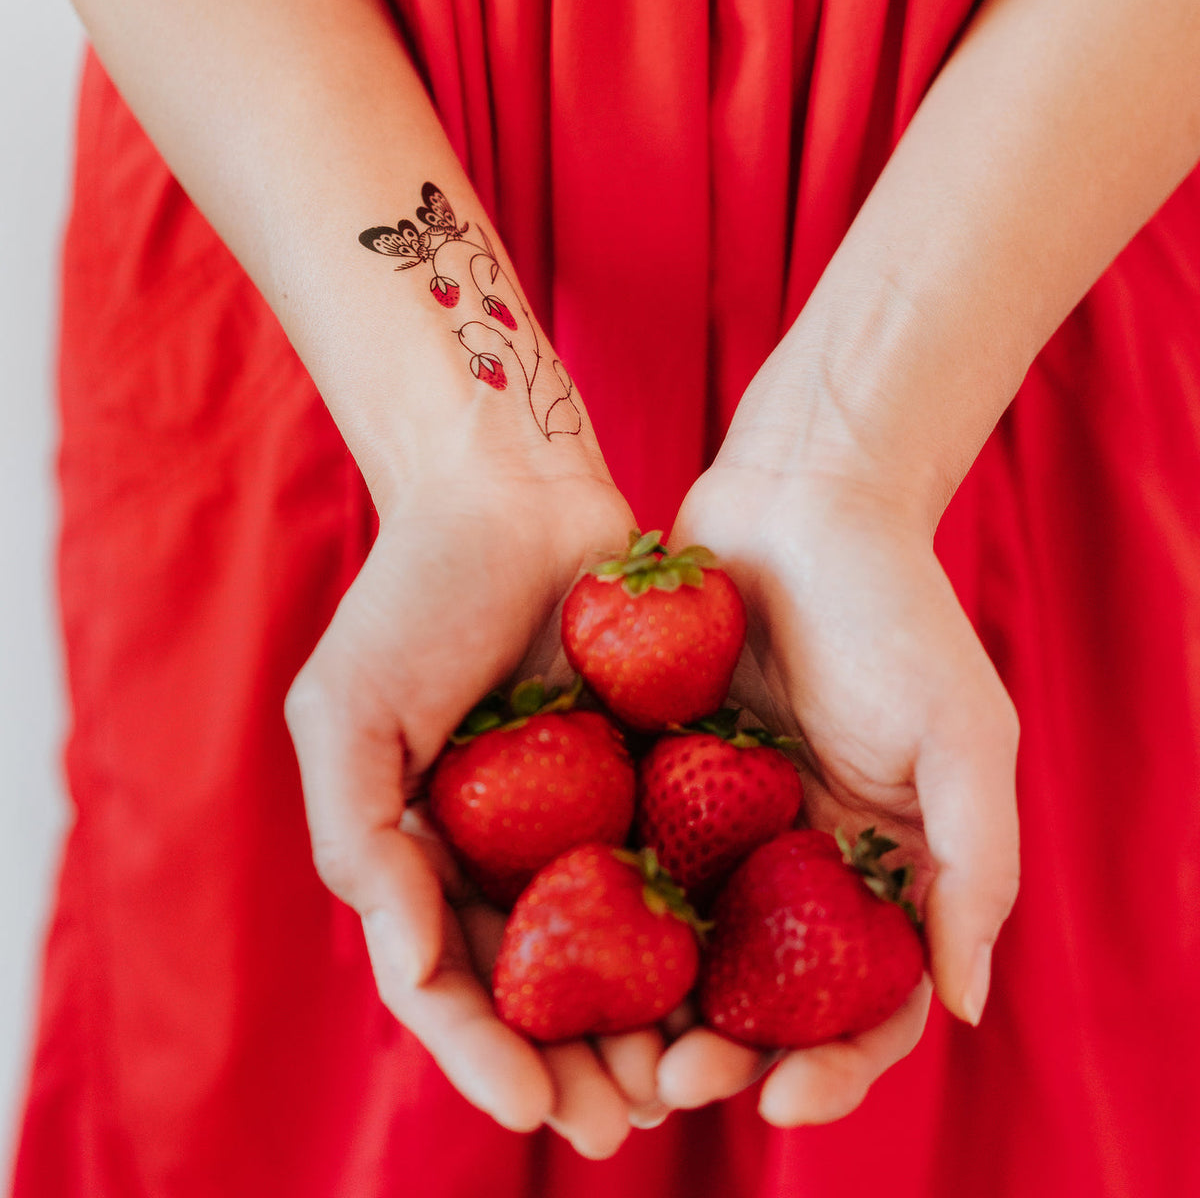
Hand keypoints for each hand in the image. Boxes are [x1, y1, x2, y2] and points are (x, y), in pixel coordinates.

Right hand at [284, 454, 659, 1157]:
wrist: (513, 496)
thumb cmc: (413, 596)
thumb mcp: (346, 715)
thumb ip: (361, 841)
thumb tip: (408, 970)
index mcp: (430, 853)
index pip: (450, 981)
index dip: (485, 1054)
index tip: (532, 1104)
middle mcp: (511, 851)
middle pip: (543, 988)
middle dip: (576, 1063)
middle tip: (622, 1122)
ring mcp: (587, 818)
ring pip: (621, 950)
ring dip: (646, 1024)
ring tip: (685, 1080)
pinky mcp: (658, 775)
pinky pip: (683, 866)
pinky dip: (701, 932)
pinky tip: (734, 981)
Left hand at [656, 459, 1019, 1124]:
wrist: (797, 503)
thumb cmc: (894, 611)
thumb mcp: (963, 735)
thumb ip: (974, 868)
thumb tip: (963, 1005)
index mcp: (876, 864)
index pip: (865, 1000)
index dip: (834, 1065)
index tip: (785, 1102)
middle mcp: (792, 856)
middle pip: (759, 991)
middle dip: (722, 1050)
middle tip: (669, 1079)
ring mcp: (716, 819)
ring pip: (677, 943)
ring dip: (646, 1006)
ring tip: (609, 1045)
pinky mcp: (650, 774)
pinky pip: (619, 857)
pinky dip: (596, 914)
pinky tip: (559, 950)